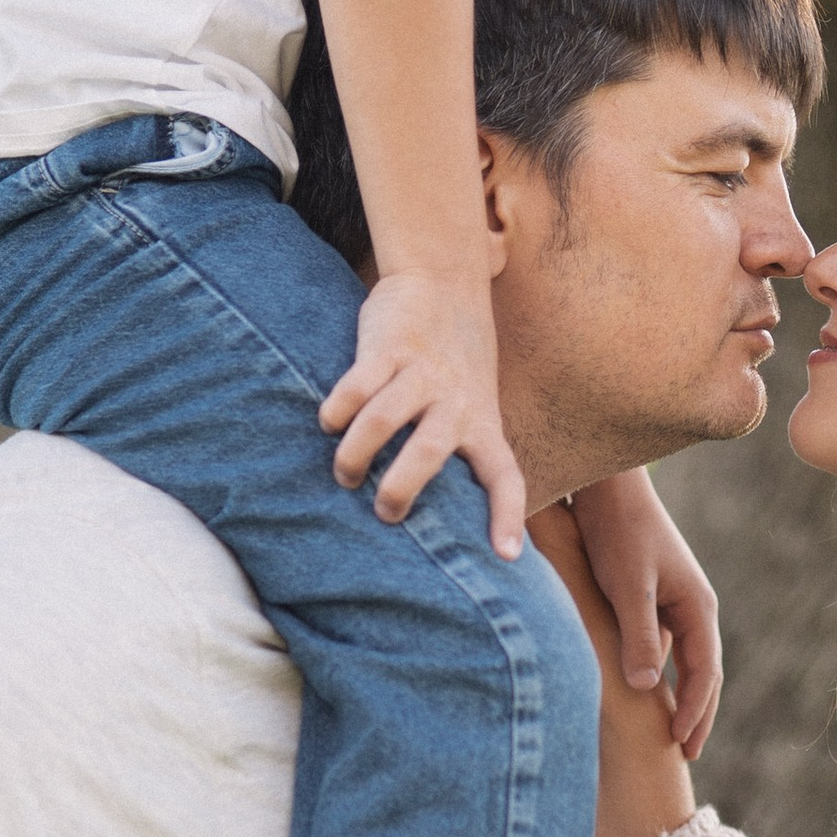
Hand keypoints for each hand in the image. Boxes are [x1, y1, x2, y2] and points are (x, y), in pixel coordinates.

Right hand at [320, 268, 526, 551]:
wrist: (443, 280)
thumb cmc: (456, 360)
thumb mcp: (476, 403)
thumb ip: (463, 447)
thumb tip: (436, 510)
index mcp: (482, 422)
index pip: (505, 476)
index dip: (508, 516)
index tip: (507, 556)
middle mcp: (455, 401)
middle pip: (428, 452)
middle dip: (401, 489)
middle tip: (384, 511)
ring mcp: (422, 372)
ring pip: (382, 420)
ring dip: (357, 454)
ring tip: (346, 473)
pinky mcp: (388, 346)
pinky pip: (356, 385)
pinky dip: (337, 410)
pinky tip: (329, 423)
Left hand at [527, 506, 697, 836]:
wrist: (605, 484)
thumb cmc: (616, 531)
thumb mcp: (628, 586)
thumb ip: (639, 635)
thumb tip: (650, 688)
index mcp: (697, 606)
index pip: (706, 672)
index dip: (696, 712)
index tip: (681, 746)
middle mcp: (691, 605)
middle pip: (703, 671)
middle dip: (697, 713)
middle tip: (687, 755)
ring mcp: (672, 600)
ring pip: (681, 658)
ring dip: (678, 695)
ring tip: (667, 731)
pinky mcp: (651, 593)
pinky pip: (660, 643)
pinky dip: (656, 671)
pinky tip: (639, 691)